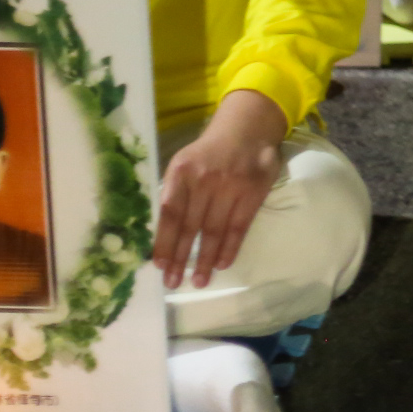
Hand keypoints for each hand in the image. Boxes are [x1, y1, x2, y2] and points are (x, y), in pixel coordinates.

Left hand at [154, 90, 288, 290]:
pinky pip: (239, 226)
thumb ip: (175, 193)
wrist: (247, 129)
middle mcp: (204, 179)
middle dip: (181, 258)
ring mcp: (230, 186)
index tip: (159, 266)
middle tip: (173, 282)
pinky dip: (230, 247)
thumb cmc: (209, 153)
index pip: (169, 213)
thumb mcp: (184, 164)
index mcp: (181, 172)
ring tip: (199, 281)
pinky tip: (222, 264)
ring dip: (206, 259)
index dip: (164, 241)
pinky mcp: (252, 192)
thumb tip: (161, 233)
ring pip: (214, 230)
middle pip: (190, 226)